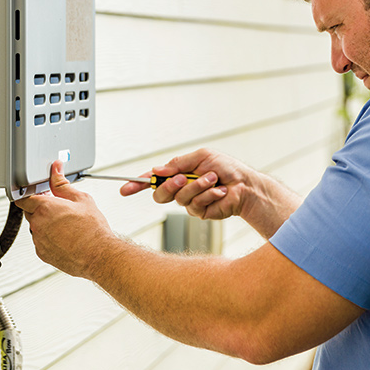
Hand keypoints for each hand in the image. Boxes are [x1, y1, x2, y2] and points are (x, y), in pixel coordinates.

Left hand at [15, 161, 116, 277]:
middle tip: (60, 210)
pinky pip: (41, 241)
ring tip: (66, 225)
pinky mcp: (42, 253)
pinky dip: (49, 238)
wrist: (98, 255)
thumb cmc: (92, 230)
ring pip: (36, 227)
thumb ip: (63, 184)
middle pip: (30, 212)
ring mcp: (39, 240)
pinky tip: (65, 237)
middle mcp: (38, 224)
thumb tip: (56, 171)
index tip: (39, 195)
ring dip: (46, 224)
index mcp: (45, 207)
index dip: (30, 195)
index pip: (23, 198)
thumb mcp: (81, 199)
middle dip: (41, 209)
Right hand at [119, 149, 249, 219]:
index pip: (153, 180)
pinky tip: (220, 191)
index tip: (124, 188)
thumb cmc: (226, 168)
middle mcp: (181, 189)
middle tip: (182, 178)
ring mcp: (189, 202)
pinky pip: (196, 205)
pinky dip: (208, 194)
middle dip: (169, 185)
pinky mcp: (200, 212)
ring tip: (213, 179)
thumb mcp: (201, 157)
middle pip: (159, 194)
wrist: (245, 184)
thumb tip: (157, 170)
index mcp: (178, 174)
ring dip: (197, 186)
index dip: (137, 184)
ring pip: (179, 199)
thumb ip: (178, 164)